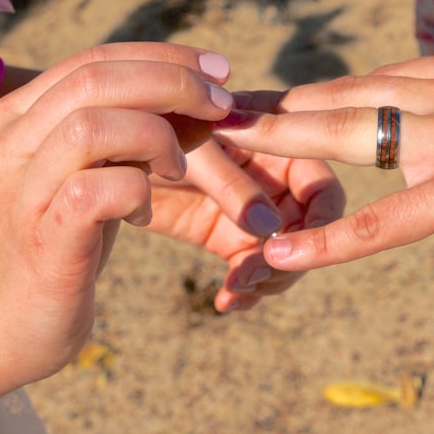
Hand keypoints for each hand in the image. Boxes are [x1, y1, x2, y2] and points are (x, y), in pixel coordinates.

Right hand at [0, 43, 235, 393]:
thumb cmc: (57, 248)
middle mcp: (12, 142)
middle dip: (174, 82)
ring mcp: (22, 188)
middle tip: (221, 107)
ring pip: (95, 124)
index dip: (165, 57)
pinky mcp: (43, 236)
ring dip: (158, 137)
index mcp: (19, 117)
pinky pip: (99, 189)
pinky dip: (139, 192)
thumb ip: (125, 135)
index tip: (218, 69)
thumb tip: (197, 98)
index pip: (96, 59)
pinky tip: (145, 214)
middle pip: (97, 77)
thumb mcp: (90, 176)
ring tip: (177, 169)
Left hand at [146, 138, 343, 311]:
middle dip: (289, 260)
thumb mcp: (195, 152)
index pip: (321, 189)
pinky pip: (251, 271)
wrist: (112, 156)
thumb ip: (232, 185)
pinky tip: (225, 301)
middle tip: (255, 277)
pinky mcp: (229, 238)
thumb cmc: (157, 133)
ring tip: (237, 289)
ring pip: (283, 258)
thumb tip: (270, 230)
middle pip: (308, 231)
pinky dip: (244, 290)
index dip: (320, 222)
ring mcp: (254, 214)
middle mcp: (276, 182)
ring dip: (268, 280)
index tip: (293, 248)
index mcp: (281, 150)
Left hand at [213, 48, 433, 271]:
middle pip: (335, 99)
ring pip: (340, 143)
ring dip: (271, 157)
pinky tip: (277, 251)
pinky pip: (381, 220)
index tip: (266, 99)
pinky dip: (325, 238)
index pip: (367, 79)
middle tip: (207, 116)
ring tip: (208, 167)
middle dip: (266, 111)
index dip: (310, 93)